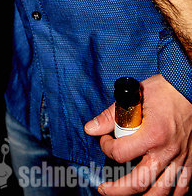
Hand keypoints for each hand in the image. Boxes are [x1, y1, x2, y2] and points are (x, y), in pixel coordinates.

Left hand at [85, 75, 191, 195]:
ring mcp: (180, 158)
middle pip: (138, 182)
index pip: (120, 153)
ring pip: (160, 191)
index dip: (106, 148)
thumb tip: (90, 128)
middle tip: (104, 188)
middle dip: (117, 189)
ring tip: (126, 194)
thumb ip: (110, 115)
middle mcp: (166, 151)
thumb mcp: (132, 96)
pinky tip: (155, 192)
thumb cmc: (162, 90)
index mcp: (152, 134)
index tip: (104, 140)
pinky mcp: (189, 160)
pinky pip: (181, 188)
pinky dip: (169, 195)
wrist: (187, 88)